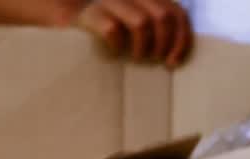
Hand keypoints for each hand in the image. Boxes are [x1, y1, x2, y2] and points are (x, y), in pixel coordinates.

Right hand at [77, 0, 192, 66]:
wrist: (67, 20)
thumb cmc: (109, 30)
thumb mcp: (138, 26)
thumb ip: (158, 29)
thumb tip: (178, 56)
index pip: (177, 13)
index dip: (181, 39)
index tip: (173, 62)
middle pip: (163, 16)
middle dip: (164, 45)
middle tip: (155, 60)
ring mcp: (109, 0)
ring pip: (141, 22)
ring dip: (142, 48)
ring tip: (136, 58)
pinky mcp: (89, 12)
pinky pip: (112, 29)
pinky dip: (116, 47)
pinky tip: (114, 53)